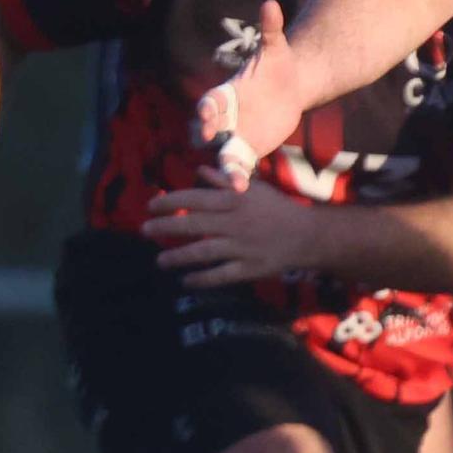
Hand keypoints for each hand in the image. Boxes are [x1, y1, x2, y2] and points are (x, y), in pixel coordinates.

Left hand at [142, 168, 314, 285]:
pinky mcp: (249, 268)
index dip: (170, 202)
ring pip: (203, 252)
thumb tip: (199, 171)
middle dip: (165, 228)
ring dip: (178, 257)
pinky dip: (202, 279)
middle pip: (194, 225)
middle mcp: (235, 223)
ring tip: (160, 261)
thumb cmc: (278, 209)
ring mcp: (242, 247)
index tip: (150, 206)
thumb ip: (225, 182)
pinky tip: (186, 280)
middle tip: (144, 231)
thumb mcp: (254, 189)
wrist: (308, 236)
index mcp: (235, 201)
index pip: (195, 199)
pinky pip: (221, 275)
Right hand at [193, 0, 304, 188]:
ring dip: (223, 168)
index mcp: (224, 94)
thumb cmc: (278, 66)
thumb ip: (271, 30)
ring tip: (234, 182)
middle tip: (211, 145)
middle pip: (204, 132)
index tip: (207, 117)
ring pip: (219, 154)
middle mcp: (223, 118)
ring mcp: (232, 137)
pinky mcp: (246, 152)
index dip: (205, 110)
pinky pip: (236, 167)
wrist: (291, 88)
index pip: (208, 103)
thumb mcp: (276, 49)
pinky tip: (242, 189)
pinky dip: (236, 177)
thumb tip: (271, 4)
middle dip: (205, 138)